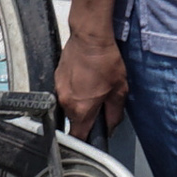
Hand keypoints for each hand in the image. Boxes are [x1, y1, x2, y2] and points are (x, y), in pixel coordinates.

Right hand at [56, 18, 126, 138]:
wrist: (89, 36)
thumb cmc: (105, 60)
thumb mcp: (119, 90)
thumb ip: (114, 114)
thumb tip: (111, 127)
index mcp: (81, 110)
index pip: (78, 137)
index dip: (87, 139)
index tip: (94, 137)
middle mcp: (66, 102)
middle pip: (75, 120)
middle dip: (87, 116)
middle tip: (100, 104)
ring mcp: (59, 89)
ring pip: (70, 105)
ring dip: (81, 101)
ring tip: (94, 87)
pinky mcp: (57, 77)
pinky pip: (66, 91)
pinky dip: (75, 89)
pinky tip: (86, 77)